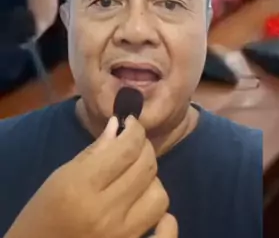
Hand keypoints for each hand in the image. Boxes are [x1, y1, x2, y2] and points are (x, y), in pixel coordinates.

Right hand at [6, 116, 175, 237]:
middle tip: (133, 145)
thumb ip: (93, 152)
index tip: (131, 123)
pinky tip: (150, 210)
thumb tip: (118, 126)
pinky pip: (166, 235)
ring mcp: (121, 237)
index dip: (135, 130)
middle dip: (144, 148)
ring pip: (159, 196)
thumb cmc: (40, 215)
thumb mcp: (59, 178)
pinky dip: (165, 220)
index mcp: (82, 187)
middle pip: (146, 168)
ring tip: (135, 180)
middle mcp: (106, 212)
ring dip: (151, 181)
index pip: (127, 148)